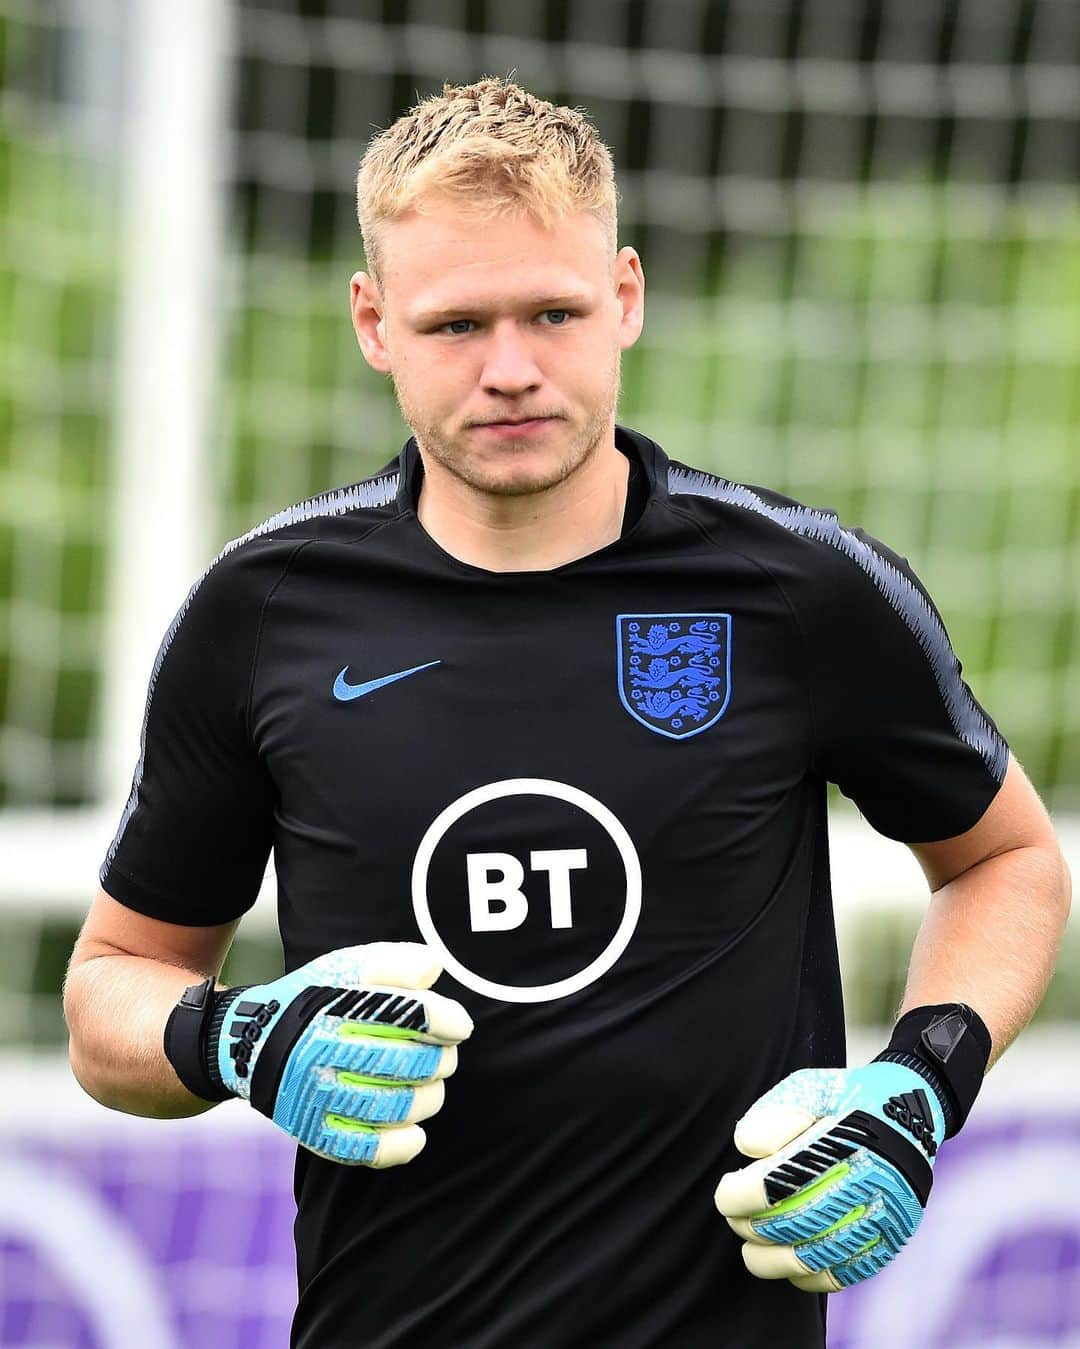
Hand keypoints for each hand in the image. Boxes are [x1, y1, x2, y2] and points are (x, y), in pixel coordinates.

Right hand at [211, 942, 471, 1166]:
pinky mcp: (313, 1132)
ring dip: (429, 1099)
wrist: (251, 1043)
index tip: (458, 1026)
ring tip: (432, 1086)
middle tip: (444, 1056)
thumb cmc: (314, 1001)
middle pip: (406, 1063)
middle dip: (441, 1060)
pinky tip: (415, 1131)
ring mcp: (316, 1096)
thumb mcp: (345, 967)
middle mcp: (320, 1050)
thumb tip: (433, 970)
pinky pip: (366, 1149)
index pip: (406, 1014)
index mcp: (333, 1005)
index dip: (445, 1020)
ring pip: (393, 1107)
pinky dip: (401, 1145)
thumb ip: (393, 962)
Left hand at [714, 1063, 944, 1291]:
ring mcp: (883, 1216)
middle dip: (751, 1227)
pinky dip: (810, 1278)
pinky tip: (790, 1263)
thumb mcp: (810, 1088)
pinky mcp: (892, 1239)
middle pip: (792, 1224)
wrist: (911, 1112)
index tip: (726, 1192)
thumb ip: (774, 1115)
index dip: (740, 1196)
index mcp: (842, 1141)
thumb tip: (748, 1151)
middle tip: (736, 1218)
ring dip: (772, 1260)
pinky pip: (845, 1273)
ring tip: (752, 1248)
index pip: (776, 1184)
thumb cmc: (848, 1099)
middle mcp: (867, 1181)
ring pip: (816, 1258)